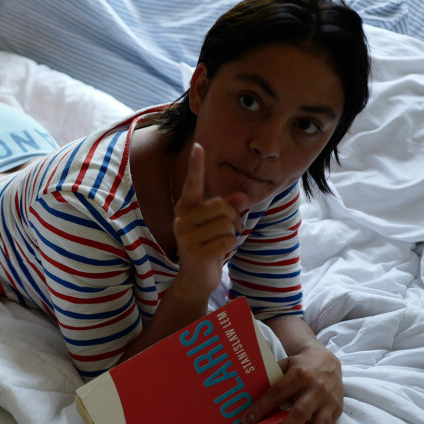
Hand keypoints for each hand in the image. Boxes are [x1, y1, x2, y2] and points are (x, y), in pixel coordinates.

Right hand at [171, 144, 249, 302]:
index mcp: (187, 208)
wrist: (196, 278)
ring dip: (232, 235)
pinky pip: (228, 240)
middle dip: (233, 219)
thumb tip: (242, 197)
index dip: (196, 165)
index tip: (197, 145)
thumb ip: (230, 207)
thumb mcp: (220, 224)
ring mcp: (186, 236)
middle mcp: (182, 219)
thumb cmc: (209, 245)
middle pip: (222, 206)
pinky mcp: (195, 252)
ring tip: (219, 244)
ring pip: (227, 224)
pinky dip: (230, 247)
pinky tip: (218, 254)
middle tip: (228, 231)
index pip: (192, 183)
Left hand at [239, 339, 342, 423]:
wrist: (327, 360)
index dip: (261, 408)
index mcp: (298, 375)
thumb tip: (246, 400)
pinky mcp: (337, 409)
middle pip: (298, 412)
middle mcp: (315, 388)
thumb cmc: (299, 366)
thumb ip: (271, 381)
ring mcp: (328, 400)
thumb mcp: (284, 365)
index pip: (276, 394)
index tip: (246, 422)